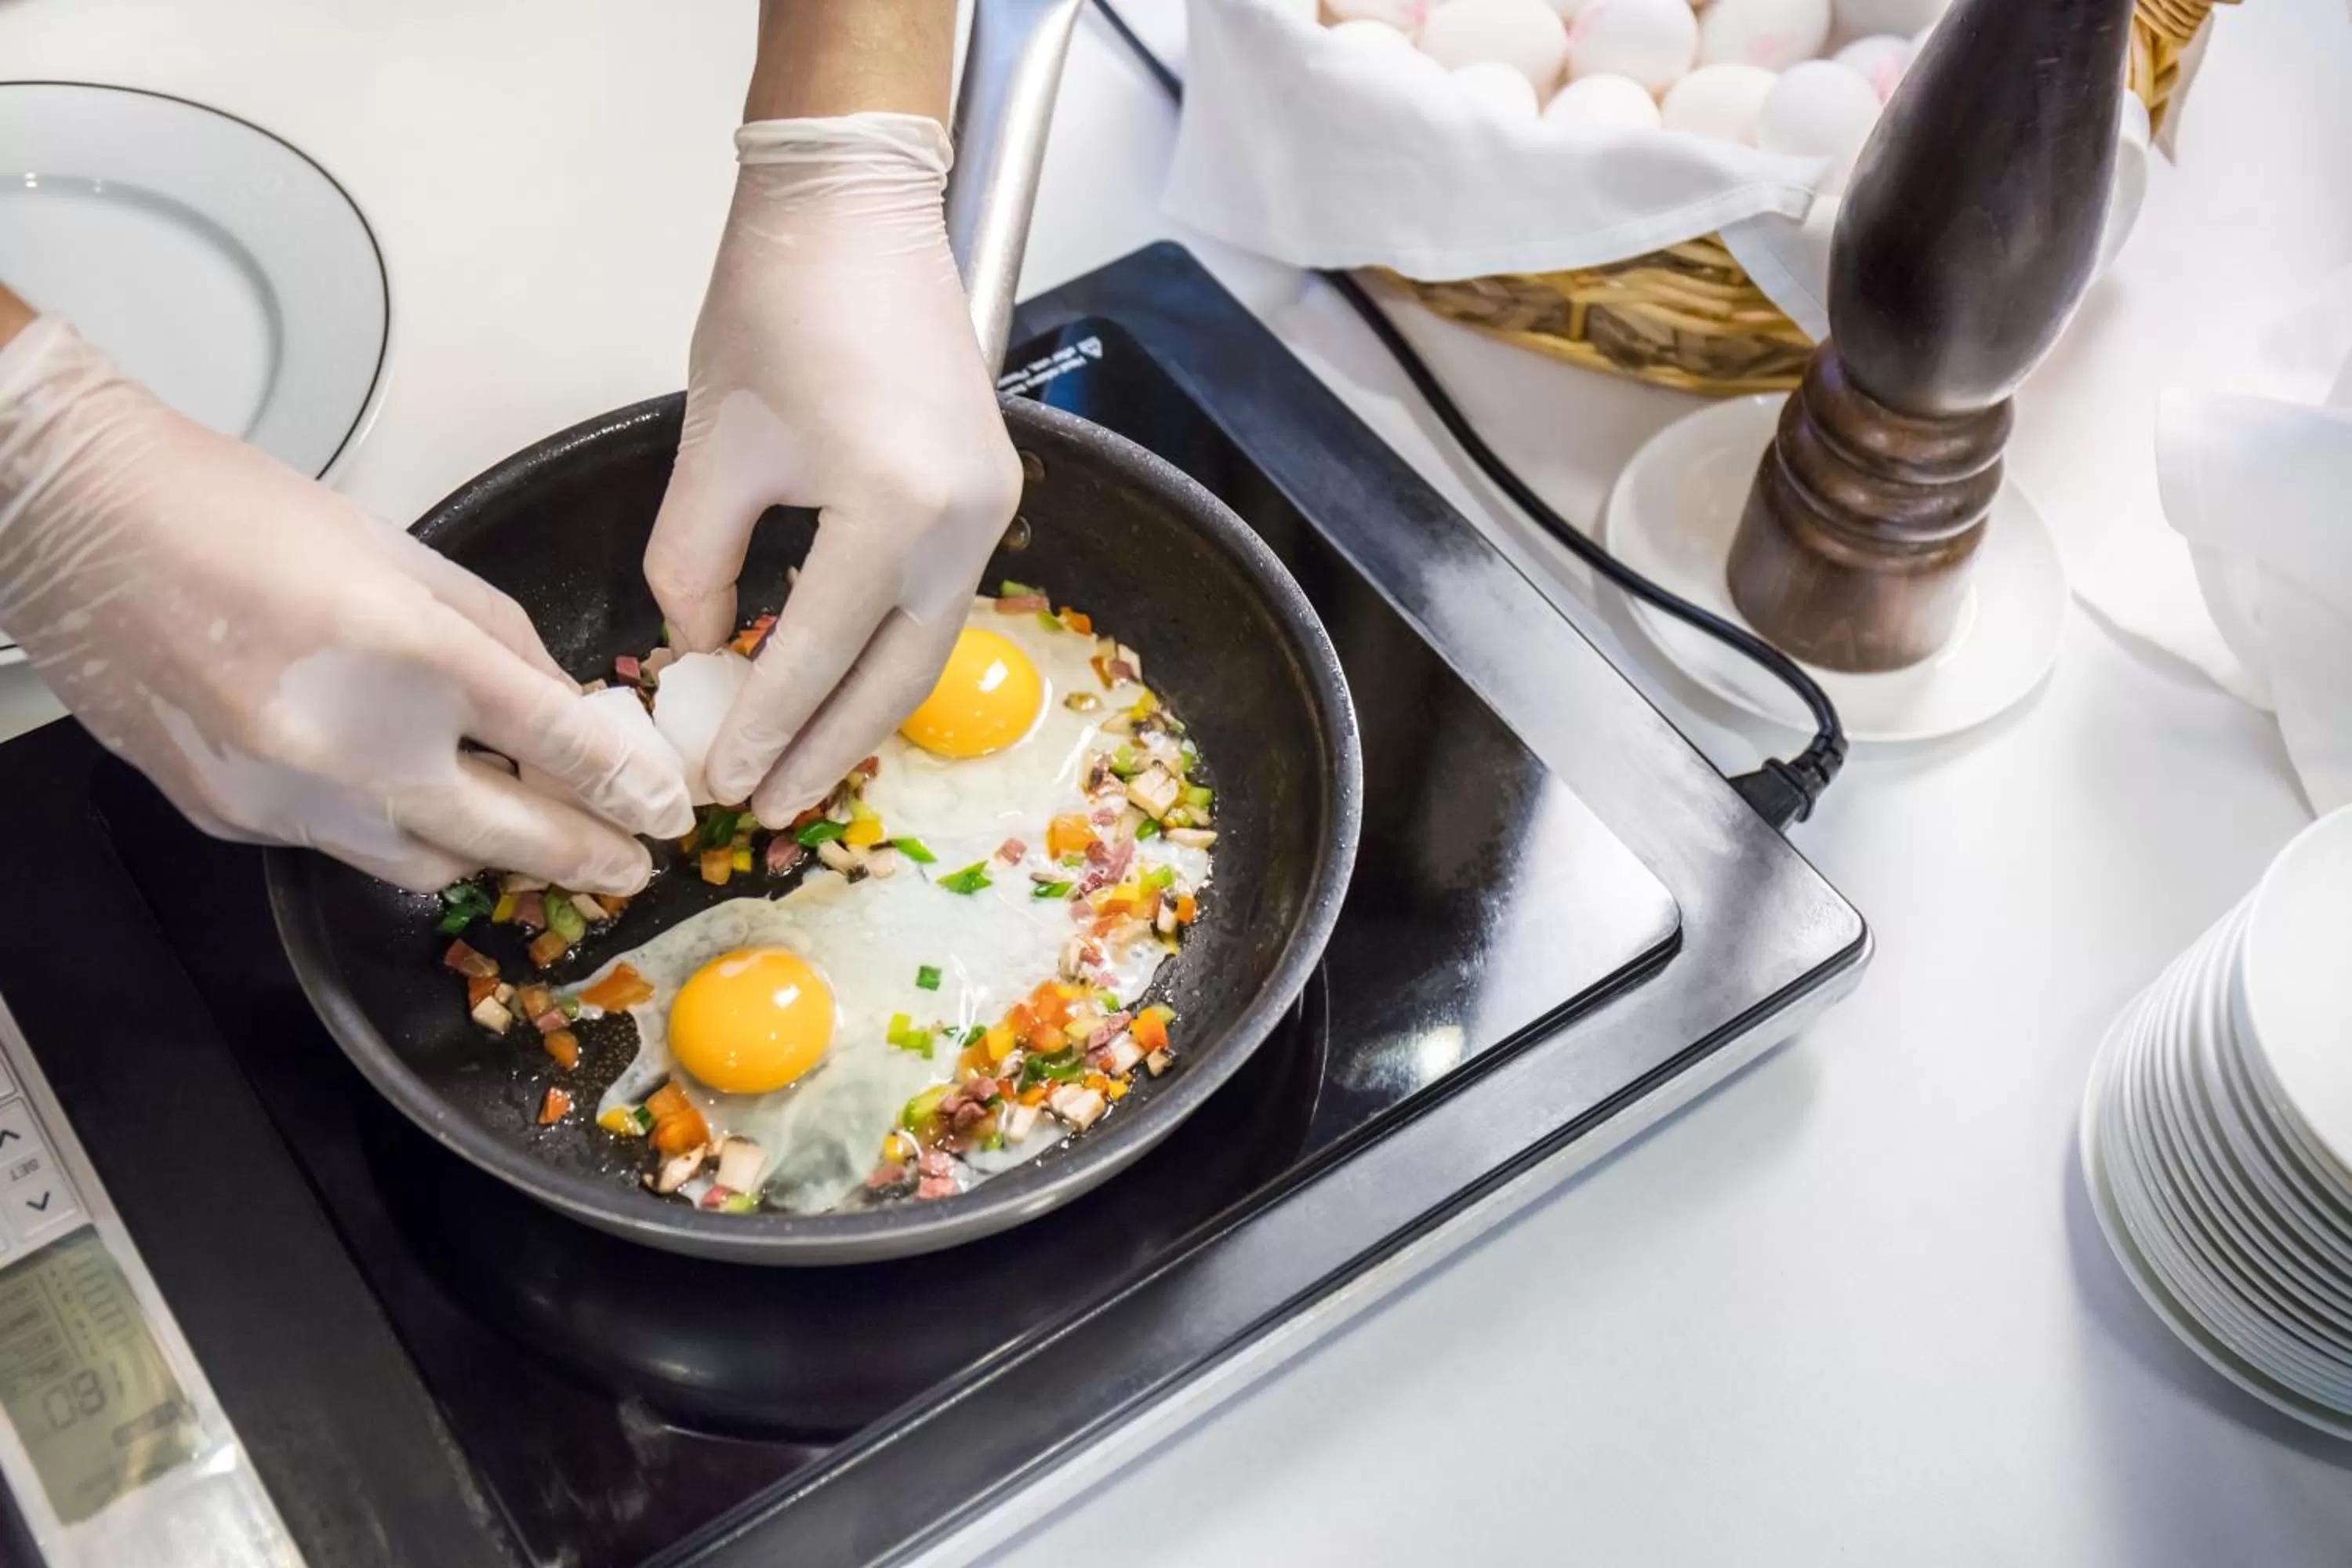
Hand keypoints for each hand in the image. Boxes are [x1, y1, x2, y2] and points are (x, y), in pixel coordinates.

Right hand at [0, 318, 693, 893]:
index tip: (665, 812)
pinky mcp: (229, 817)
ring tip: (531, 841)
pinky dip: (388, 829)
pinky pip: (339, 847)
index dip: (626, 788)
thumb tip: (563, 703)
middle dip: (586, 857)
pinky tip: (406, 799)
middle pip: (506, 834)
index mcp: (407, 653)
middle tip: (632, 866)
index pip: (556, 744)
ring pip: (425, 865)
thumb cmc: (239, 513)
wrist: (77, 521)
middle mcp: (350, 742)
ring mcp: (284, 794)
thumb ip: (497, 637)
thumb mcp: (403, 552)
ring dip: (488, 858)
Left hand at [643, 113, 1021, 823]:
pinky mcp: (988, 490)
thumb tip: (696, 646)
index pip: (816, 652)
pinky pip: (936, 598)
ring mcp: (989, 508)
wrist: (855, 206)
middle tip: (771, 810)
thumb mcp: (714, 446)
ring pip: (925, 645)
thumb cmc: (778, 304)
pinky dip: (885, 649)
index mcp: (894, 508)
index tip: (718, 784)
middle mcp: (963, 522)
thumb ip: (694, 562)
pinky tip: (838, 679)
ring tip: (802, 766)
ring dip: (862, 710)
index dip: (764, 727)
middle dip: (829, 750)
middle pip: (896, 676)